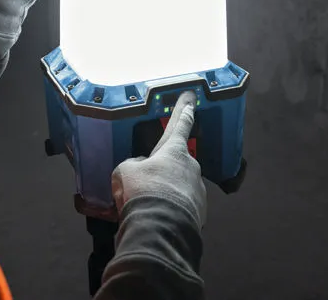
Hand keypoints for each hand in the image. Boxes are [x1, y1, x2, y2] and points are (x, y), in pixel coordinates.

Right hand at [111, 91, 206, 228]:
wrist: (160, 229)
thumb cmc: (142, 192)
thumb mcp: (125, 171)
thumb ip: (135, 164)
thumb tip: (142, 168)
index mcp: (174, 151)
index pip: (180, 124)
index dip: (183, 110)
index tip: (192, 97)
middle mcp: (191, 166)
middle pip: (176, 162)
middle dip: (163, 169)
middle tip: (146, 183)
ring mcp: (198, 189)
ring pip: (179, 185)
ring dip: (167, 191)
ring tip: (149, 206)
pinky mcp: (201, 211)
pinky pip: (183, 205)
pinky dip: (172, 209)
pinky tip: (158, 218)